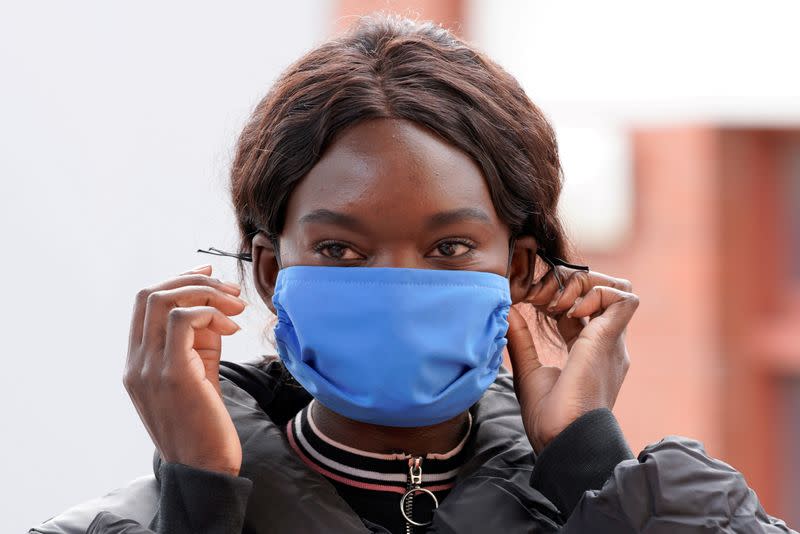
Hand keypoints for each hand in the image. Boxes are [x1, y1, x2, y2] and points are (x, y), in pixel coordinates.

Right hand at [123, 264, 246, 475]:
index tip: (209, 276)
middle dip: (193, 282)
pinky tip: (233, 328)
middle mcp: (135, 363)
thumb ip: (200, 339)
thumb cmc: (205, 422)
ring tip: (236, 307)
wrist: (206, 467)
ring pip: (163, 299)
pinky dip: (210, 312)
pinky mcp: (172, 374)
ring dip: (206, 293)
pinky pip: (183, 319)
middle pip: (149, 294)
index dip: (177, 281)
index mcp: (137, 362)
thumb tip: (215, 304)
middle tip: (230, 291)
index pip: (144, 304)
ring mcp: (149, 368)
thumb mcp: (199, 372)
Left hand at [505, 266, 638, 452]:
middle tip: (546, 297)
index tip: (535, 302)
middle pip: (604, 292)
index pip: (583, 308)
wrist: (562, 440)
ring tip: (558, 302)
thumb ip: (522, 339)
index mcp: (590, 351)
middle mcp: (606, 344)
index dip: (560, 296)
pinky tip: (569, 310)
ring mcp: (611, 342)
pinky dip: (596, 293)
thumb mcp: (529, 369)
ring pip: (618, 288)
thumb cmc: (548, 418)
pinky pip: (622, 298)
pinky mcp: (608, 341)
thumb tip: (508, 311)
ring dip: (587, 284)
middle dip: (575, 283)